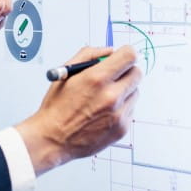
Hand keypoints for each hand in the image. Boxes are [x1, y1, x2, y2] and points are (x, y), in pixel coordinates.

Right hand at [14, 45, 141, 173]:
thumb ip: (89, 55)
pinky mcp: (122, 129)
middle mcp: (111, 96)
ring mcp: (119, 114)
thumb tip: (110, 50)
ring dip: (125, 90)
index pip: (129, 56)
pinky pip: (131, 110)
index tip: (123, 57)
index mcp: (97, 78)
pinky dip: (121, 108)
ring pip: (135, 92)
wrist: (53, 140)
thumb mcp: (66, 73)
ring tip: (105, 98)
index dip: (126, 53)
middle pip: (137, 73)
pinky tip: (104, 112)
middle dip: (127, 71)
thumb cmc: (57, 107)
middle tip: (115, 76)